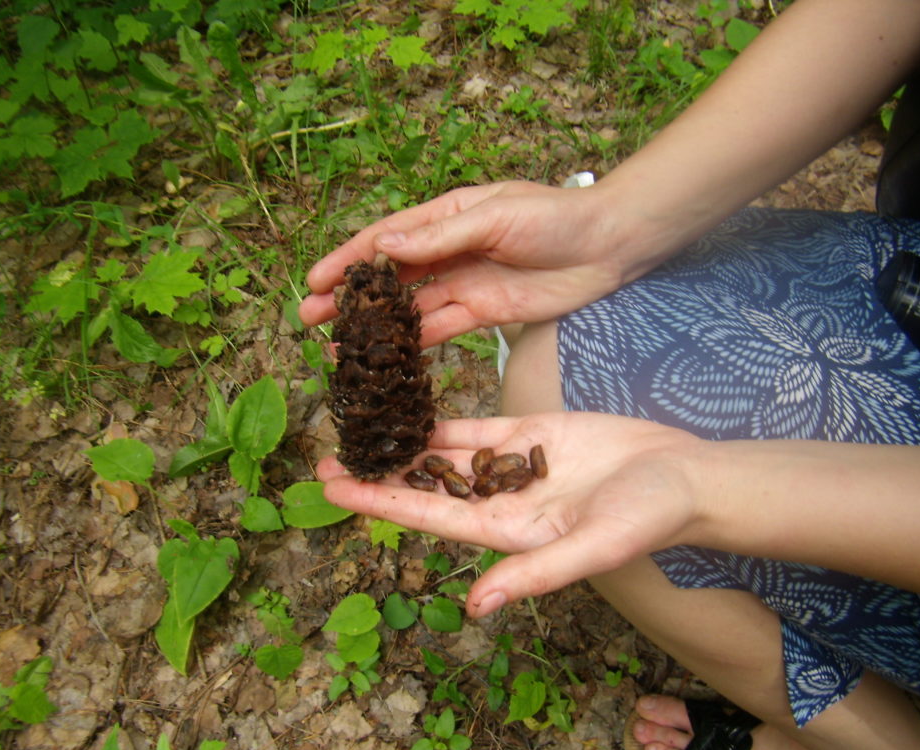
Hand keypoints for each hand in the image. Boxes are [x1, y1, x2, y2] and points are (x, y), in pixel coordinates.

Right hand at [299, 181, 629, 346]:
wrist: (610, 245)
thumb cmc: (556, 217)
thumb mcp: (496, 218)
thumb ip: (440, 238)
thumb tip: (384, 248)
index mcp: (446, 217)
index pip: (385, 239)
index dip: (347, 260)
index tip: (313, 281)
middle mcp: (448, 251)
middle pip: (388, 277)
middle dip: (349, 297)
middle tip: (309, 319)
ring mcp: (464, 283)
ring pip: (408, 308)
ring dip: (374, 327)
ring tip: (339, 347)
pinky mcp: (484, 313)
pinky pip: (440, 330)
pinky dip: (413, 345)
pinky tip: (387, 361)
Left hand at [316, 412, 703, 616]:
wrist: (683, 475)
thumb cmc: (645, 519)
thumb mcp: (591, 549)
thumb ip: (534, 574)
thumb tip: (477, 607)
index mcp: (505, 533)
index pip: (427, 518)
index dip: (379, 501)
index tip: (333, 487)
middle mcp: (498, 502)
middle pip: (423, 486)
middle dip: (377, 471)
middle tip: (326, 454)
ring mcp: (511, 466)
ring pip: (443, 453)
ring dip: (402, 442)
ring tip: (358, 426)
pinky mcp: (529, 434)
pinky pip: (475, 426)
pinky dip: (442, 418)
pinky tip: (410, 406)